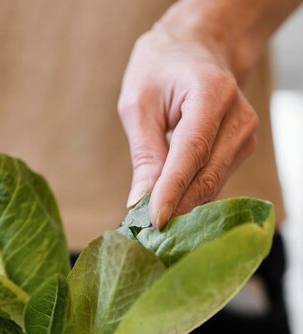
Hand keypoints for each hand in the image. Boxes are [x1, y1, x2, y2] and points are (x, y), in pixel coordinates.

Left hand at [118, 20, 257, 229]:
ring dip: (181, 207)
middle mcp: (238, 117)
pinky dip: (189, 199)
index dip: (173, 190)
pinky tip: (167, 209)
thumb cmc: (160, 71)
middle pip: (206, 176)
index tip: (154, 221)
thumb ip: (144, 153)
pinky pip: (213, 184)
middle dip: (175, 207)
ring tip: (148, 223)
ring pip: (212, 186)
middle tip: (142, 232)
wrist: (196, 50)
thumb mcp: (138, 104)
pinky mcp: (240, 151)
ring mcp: (244, 136)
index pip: (192, 152)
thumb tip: (139, 201)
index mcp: (212, 94)